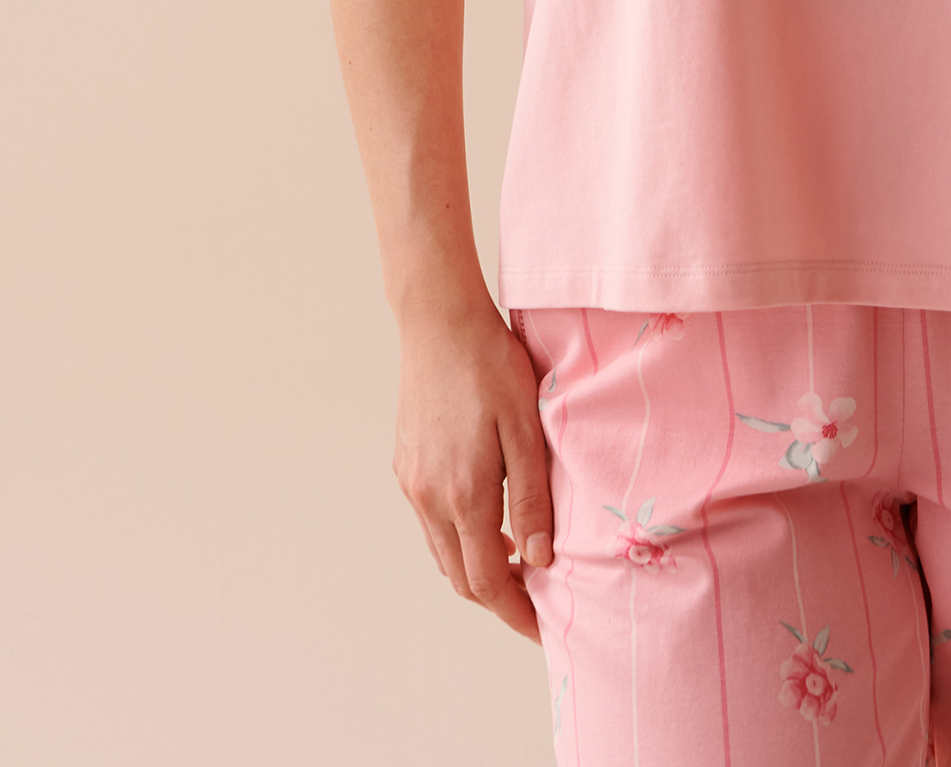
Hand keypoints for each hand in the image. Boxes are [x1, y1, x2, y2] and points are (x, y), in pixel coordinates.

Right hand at [392, 293, 553, 640]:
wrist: (438, 320)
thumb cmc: (490, 365)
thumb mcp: (526, 429)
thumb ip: (532, 499)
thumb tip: (540, 560)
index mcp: (462, 495)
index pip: (488, 582)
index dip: (516, 612)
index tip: (544, 630)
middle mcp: (428, 499)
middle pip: (461, 577)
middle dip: (499, 599)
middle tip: (537, 603)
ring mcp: (412, 483)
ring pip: (443, 553)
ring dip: (477, 570)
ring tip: (519, 566)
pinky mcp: (406, 465)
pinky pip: (432, 523)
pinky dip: (459, 540)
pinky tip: (488, 522)